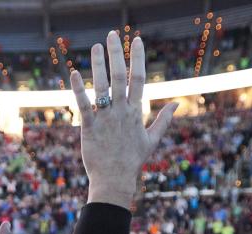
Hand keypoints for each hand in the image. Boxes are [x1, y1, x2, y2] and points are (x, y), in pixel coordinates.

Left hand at [70, 32, 178, 206]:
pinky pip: (84, 105)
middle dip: (117, 54)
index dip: (138, 59)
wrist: (115, 181)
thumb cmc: (133, 161)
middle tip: (112, 34)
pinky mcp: (90, 128)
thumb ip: (164, 119)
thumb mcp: (152, 140)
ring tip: (95, 46)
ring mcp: (106, 119)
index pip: (139, 79)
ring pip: (102, 87)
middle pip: (120, 77)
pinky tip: (74, 73)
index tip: (137, 40)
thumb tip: (177, 104)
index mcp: (136, 112)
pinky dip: (78, 89)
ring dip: (98, 65)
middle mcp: (121, 112)